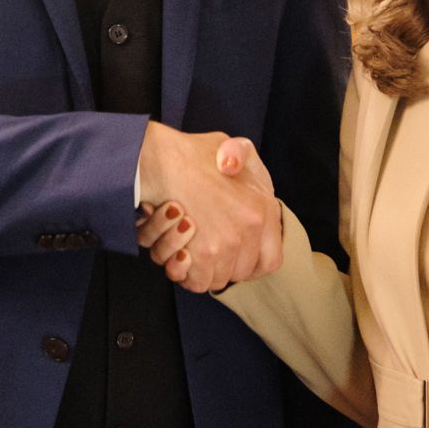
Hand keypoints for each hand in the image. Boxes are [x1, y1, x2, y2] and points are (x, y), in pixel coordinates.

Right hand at [134, 125, 279, 292]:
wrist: (158, 158)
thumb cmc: (189, 153)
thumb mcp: (229, 146)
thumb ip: (243, 160)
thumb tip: (233, 169)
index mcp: (264, 207)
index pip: (270, 260)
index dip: (252, 263)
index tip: (235, 257)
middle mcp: (251, 227)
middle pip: (241, 273)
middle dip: (223, 266)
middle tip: (205, 248)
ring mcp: (228, 242)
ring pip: (217, 280)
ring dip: (200, 269)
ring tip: (186, 247)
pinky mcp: (203, 253)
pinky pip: (197, 282)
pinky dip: (184, 273)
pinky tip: (177, 253)